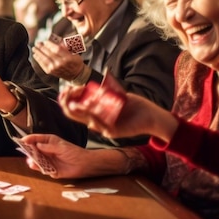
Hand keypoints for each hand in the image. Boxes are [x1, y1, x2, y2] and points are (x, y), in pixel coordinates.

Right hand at [19, 134, 90, 178]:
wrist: (84, 165)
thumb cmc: (74, 152)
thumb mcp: (61, 147)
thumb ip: (49, 147)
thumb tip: (37, 145)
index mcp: (48, 142)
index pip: (36, 139)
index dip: (28, 139)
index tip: (22, 141)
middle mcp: (46, 150)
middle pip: (34, 150)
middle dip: (28, 151)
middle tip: (25, 152)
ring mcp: (48, 160)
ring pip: (36, 160)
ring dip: (32, 160)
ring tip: (31, 161)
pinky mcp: (50, 169)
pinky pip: (41, 169)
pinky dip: (38, 168)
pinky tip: (35, 166)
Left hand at [32, 40, 85, 80]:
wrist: (76, 74)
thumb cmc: (75, 61)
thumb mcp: (74, 53)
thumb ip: (65, 47)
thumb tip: (57, 41)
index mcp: (68, 58)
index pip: (57, 49)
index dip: (50, 45)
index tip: (45, 41)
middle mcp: (60, 63)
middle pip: (49, 54)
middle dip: (42, 47)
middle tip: (37, 43)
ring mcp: (55, 68)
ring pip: (44, 59)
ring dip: (38, 53)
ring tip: (34, 48)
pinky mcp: (51, 72)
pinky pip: (42, 64)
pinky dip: (38, 59)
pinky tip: (35, 55)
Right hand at [59, 85, 177, 141]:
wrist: (151, 116)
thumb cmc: (133, 105)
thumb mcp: (114, 95)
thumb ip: (102, 92)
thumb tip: (89, 86)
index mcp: (94, 113)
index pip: (73, 107)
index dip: (67, 98)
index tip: (68, 87)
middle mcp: (95, 121)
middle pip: (73, 114)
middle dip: (66, 102)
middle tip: (66, 92)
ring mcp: (102, 127)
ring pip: (83, 118)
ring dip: (77, 107)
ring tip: (73, 98)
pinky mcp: (112, 131)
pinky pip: (98, 123)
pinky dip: (92, 114)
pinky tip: (88, 106)